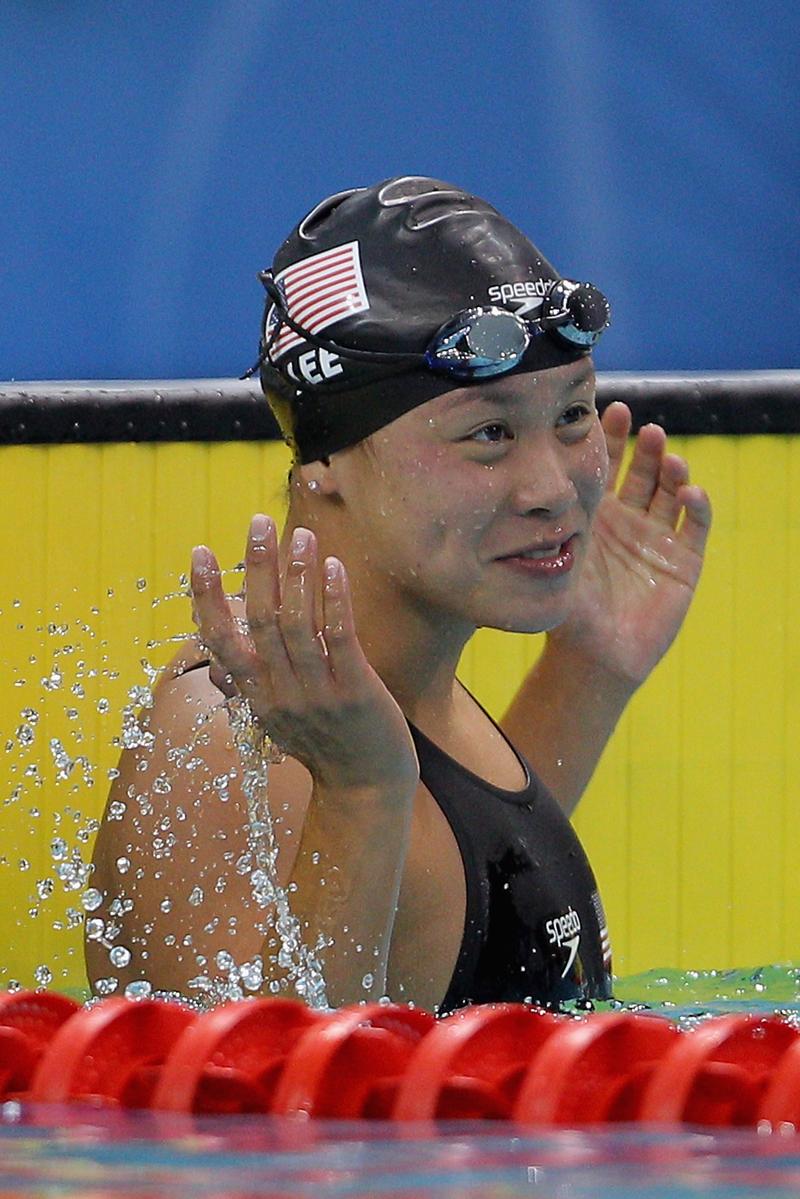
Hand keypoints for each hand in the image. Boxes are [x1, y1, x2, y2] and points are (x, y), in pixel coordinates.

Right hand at [190, 516, 418, 793]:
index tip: (200, 553)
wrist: (366, 789)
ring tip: (300, 536)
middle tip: (257, 522)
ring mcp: (318, 694)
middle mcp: (280, 693)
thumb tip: (220, 656)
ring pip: (298, 625)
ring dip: (297, 575)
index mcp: (256, 696)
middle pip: (259, 621)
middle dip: (257, 567)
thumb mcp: (277, 718)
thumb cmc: (324, 746)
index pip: (220, 640)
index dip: (207, 595)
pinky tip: (333, 567)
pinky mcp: (356, 692)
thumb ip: (252, 683)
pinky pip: (340, 638)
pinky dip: (334, 600)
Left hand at [551, 402, 711, 686]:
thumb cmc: (568, 613)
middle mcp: (630, 519)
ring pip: (671, 492)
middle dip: (647, 449)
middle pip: (644, 471)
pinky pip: (695, 527)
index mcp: (597, 514)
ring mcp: (658, 538)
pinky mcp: (683, 561)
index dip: (611, 439)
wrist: (594, 657)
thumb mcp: (553, 564)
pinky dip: (697, 507)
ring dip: (674, 472)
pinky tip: (691, 493)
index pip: (607, 467)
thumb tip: (517, 488)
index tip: (610, 411)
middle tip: (646, 430)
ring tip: (670, 459)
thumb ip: (545, 531)